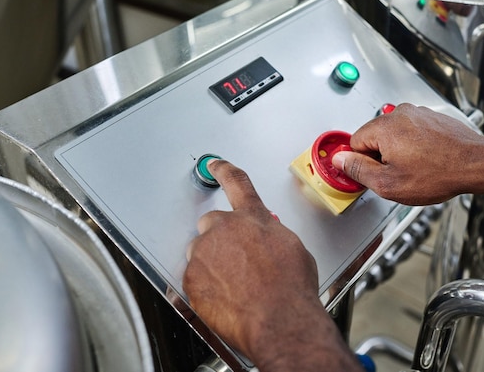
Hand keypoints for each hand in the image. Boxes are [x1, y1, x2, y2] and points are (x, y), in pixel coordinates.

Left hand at [182, 160, 362, 371]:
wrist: (280, 320)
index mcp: (253, 218)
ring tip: (234, 286)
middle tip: (235, 262)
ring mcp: (205, 252)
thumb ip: (270, 235)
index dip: (223, 170)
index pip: (236, 182)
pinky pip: (193, 277)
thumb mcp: (292, 249)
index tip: (214, 164)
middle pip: (211, 223)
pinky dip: (205, 286)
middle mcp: (225, 228)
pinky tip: (226, 299)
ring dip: (212, 263)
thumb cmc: (291, 289)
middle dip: (220, 238)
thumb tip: (265, 241)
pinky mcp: (191, 277)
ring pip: (201, 251)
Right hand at [332, 103, 483, 204]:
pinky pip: (411, 132)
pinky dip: (413, 145)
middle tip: (396, 175)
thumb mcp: (388, 183)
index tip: (370, 173)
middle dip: (380, 156)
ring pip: (393, 134)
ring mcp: (417, 113)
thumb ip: (358, 170)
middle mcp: (400, 114)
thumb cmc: (439, 173)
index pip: (354, 142)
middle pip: (373, 136)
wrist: (476, 164)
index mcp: (384, 127)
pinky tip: (426, 161)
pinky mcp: (431, 117)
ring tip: (415, 168)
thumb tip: (340, 160)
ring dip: (397, 151)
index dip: (361, 163)